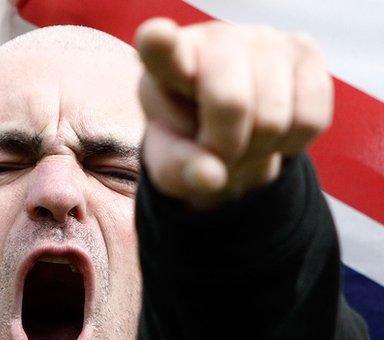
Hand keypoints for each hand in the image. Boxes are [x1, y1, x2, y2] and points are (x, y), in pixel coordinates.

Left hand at [135, 18, 332, 207]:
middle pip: (231, 104)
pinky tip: (273, 131)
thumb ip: (180, 171)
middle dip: (227, 148)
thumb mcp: (172, 162)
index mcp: (165, 62)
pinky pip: (310, 120)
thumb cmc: (190, 137)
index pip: (161, 49)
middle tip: (219, 152)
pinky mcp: (305, 51)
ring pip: (274, 118)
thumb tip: (211, 178)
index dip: (159, 44)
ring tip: (244, 140)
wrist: (231, 125)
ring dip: (260, 150)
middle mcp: (215, 39)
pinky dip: (292, 144)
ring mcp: (264, 39)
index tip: (155, 36)